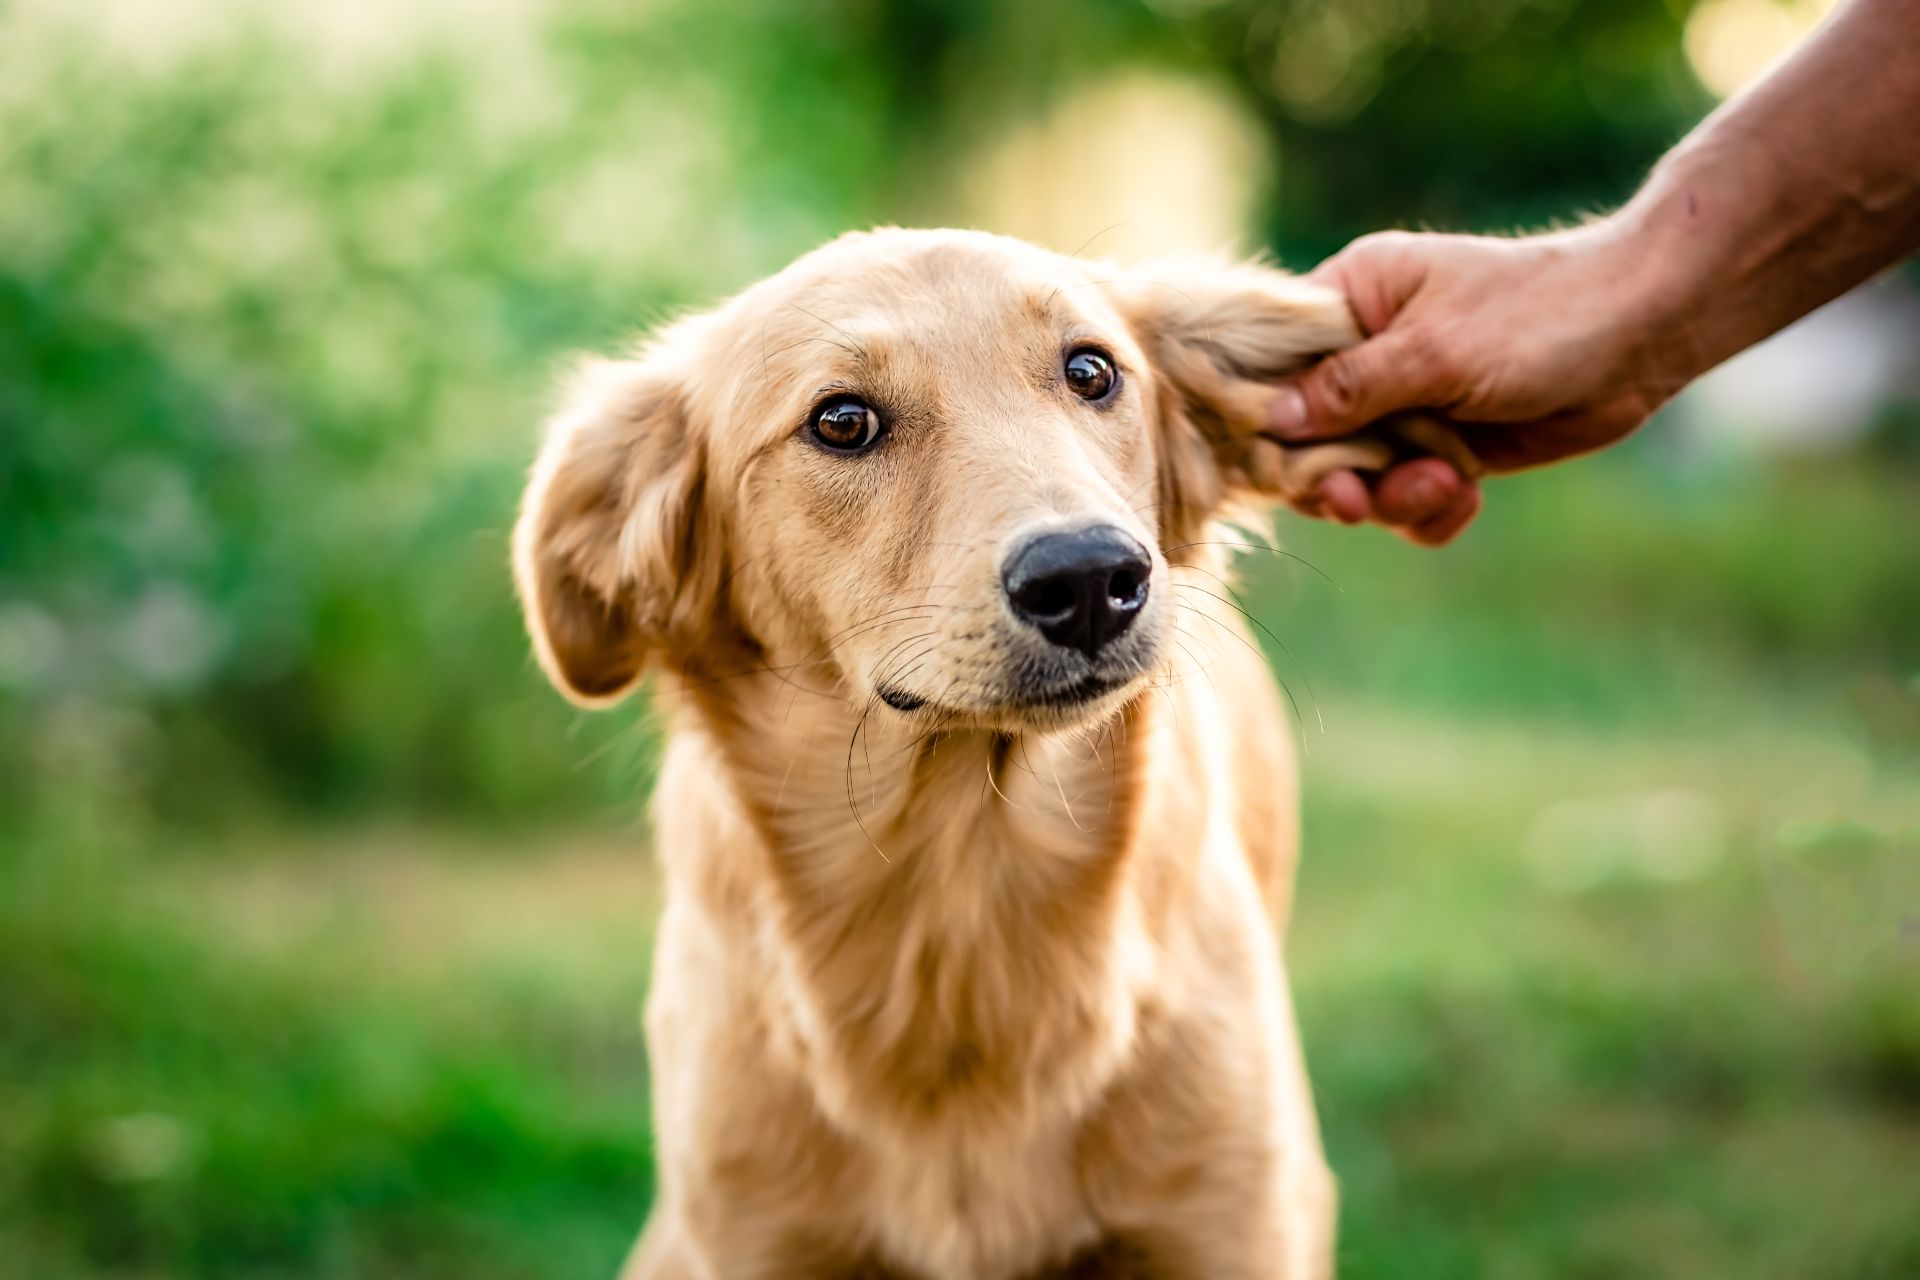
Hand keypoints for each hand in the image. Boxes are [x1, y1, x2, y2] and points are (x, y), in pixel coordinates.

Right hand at [1271, 222, 1680, 545]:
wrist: (1647, 334)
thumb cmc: (1540, 316)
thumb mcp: (1435, 352)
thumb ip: (1347, 390)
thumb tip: (1266, 421)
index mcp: (1349, 299)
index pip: (1273, 365)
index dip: (1268, 421)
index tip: (1286, 465)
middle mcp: (1366, 351)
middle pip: (1306, 436)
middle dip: (1335, 477)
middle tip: (1357, 500)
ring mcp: (1404, 402)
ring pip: (1357, 477)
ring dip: (1394, 497)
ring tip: (1445, 486)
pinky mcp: (1443, 445)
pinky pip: (1406, 498)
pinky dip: (1430, 510)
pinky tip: (1467, 496)